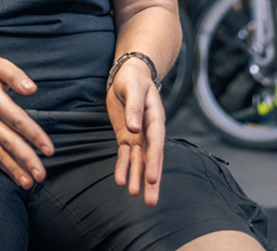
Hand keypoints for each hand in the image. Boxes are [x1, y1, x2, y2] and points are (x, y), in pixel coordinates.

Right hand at [0, 54, 54, 188]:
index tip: (49, 149)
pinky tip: (17, 178)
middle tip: (41, 175)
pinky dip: (4, 168)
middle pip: (9, 142)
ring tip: (30, 183)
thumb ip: (15, 76)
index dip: (34, 135)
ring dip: (15, 169)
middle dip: (26, 160)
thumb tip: (32, 89)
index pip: (17, 120)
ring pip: (0, 153)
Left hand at [106, 58, 165, 205]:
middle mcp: (149, 131)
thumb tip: (134, 128)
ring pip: (139, 161)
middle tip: (151, 201)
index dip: (154, 162)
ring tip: (134, 195)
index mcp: (155, 118)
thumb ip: (134, 108)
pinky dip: (123, 167)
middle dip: (151, 180)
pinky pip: (125, 155)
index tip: (153, 179)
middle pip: (151, 158)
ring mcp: (138, 135)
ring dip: (137, 178)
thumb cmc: (134, 79)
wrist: (129, 75)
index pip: (156, 143)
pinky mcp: (126, 137)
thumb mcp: (133, 88)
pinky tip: (120, 181)